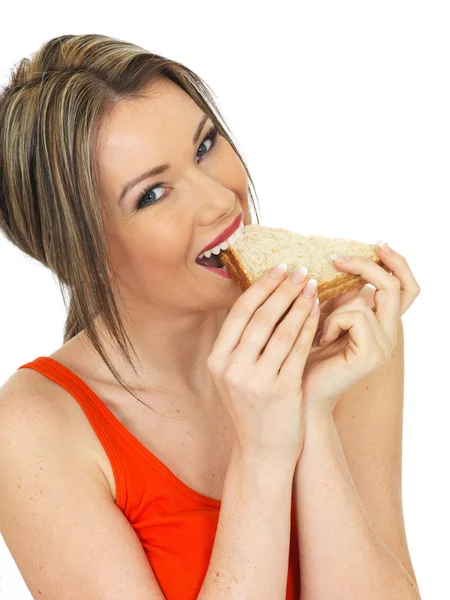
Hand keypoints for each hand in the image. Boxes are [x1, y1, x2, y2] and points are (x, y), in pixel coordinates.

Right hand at [207, 265, 319, 467]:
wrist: (262, 451)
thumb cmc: (252, 408)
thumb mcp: (233, 375)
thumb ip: (240, 342)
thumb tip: (260, 297)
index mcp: (217, 360)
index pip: (239, 313)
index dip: (261, 287)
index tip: (279, 269)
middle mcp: (232, 369)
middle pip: (260, 317)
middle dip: (283, 289)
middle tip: (300, 270)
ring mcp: (256, 381)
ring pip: (282, 330)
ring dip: (300, 303)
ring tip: (313, 286)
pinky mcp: (281, 391)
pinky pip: (298, 350)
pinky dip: (309, 326)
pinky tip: (319, 311)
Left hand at [300, 243, 420, 418]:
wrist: (301, 393)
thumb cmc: (307, 355)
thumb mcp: (324, 317)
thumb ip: (338, 296)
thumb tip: (338, 262)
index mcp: (382, 322)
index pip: (406, 286)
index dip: (397, 263)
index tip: (378, 244)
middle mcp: (389, 332)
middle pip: (396, 285)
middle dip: (368, 265)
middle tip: (337, 258)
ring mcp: (384, 345)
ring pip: (367, 299)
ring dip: (333, 306)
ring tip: (316, 325)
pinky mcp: (372, 354)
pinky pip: (354, 316)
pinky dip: (331, 321)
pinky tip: (320, 339)